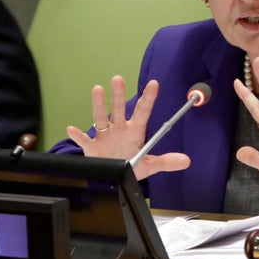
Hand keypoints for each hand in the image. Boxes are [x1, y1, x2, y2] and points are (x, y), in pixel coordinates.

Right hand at [66, 75, 189, 179]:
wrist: (112, 179)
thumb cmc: (130, 166)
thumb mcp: (148, 165)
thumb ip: (166, 162)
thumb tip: (186, 161)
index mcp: (134, 131)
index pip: (143, 111)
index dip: (148, 98)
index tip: (154, 84)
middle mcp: (119, 129)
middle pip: (119, 110)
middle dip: (119, 95)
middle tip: (118, 79)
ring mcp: (104, 136)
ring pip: (101, 118)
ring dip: (99, 105)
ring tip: (97, 89)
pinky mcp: (92, 147)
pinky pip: (84, 140)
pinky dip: (78, 135)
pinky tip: (72, 129)